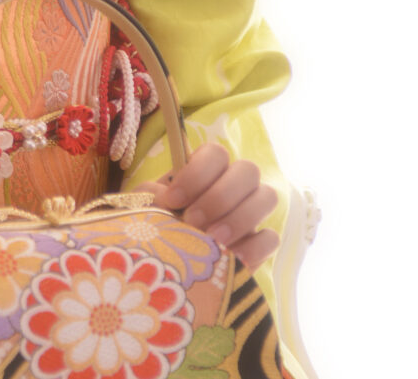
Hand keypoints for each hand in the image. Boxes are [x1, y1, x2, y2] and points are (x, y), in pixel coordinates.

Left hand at [137, 144, 279, 268]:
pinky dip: (253, 247)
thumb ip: (151, 196)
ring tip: (213, 240)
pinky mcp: (258, 244)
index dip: (197, 173)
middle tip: (192, 222)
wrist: (164, 263)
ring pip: (267, 197)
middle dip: (219, 197)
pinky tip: (231, 257)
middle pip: (248, 170)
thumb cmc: (155, 227)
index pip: (216, 153)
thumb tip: (166, 197)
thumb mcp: (146, 208)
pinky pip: (272, 237)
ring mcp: (251, 214)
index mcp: (205, 171)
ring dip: (239, 218)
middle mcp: (233, 186)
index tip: (173, 199)